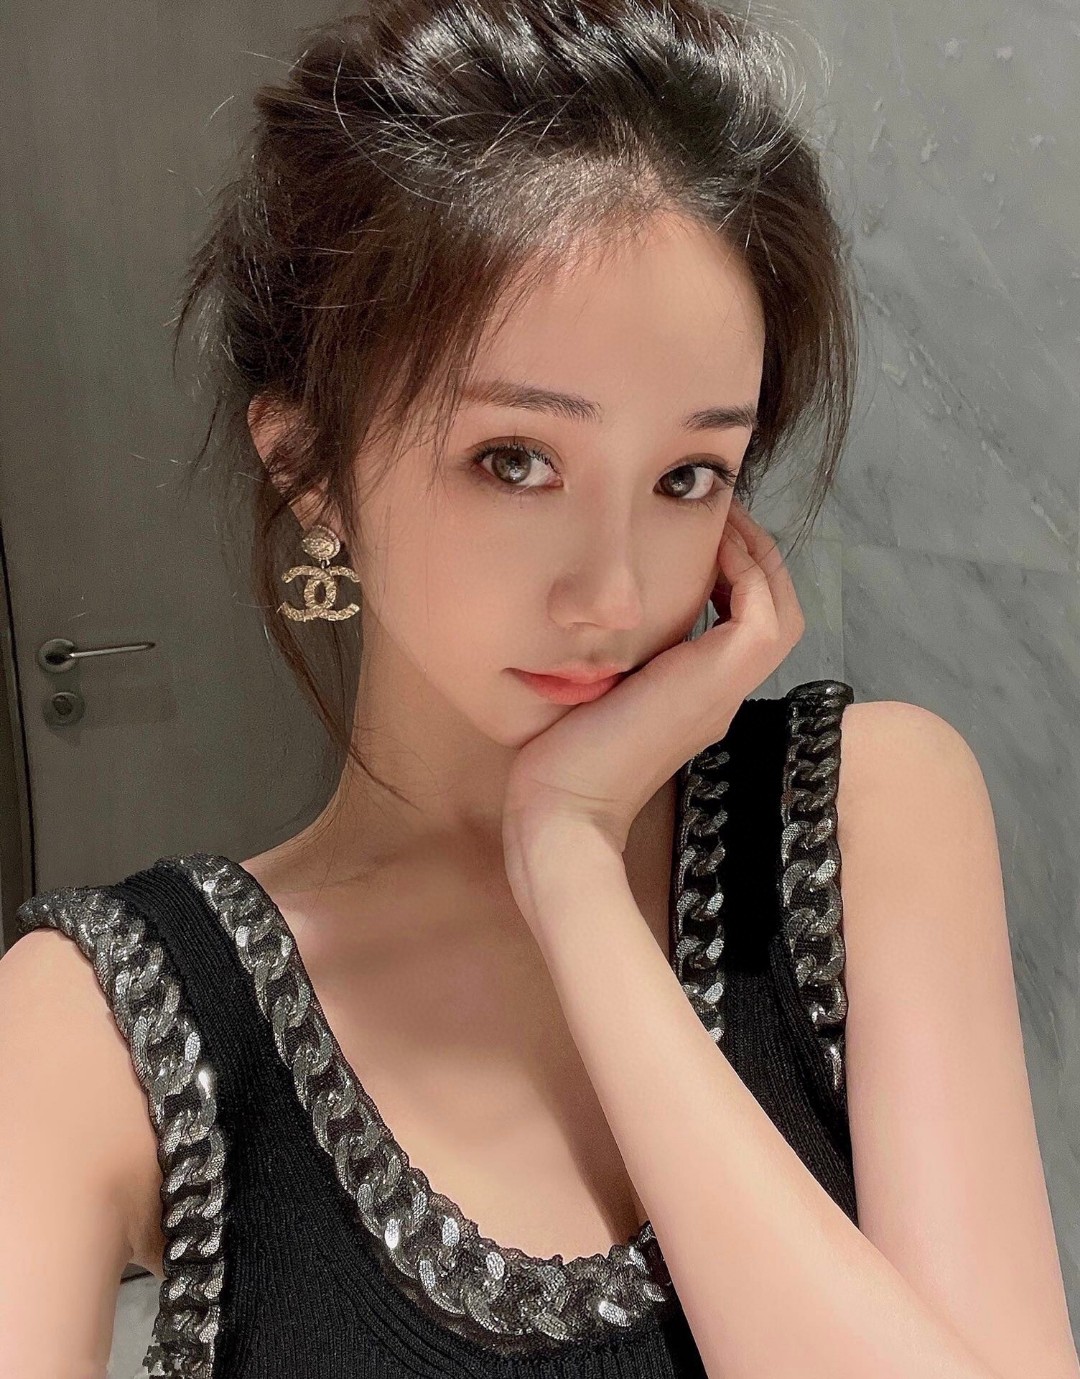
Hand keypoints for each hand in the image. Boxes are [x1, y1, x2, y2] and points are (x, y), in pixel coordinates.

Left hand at [502, 497, 804, 861]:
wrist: (562, 809)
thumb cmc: (557, 760)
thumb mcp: (586, 694)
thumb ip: (606, 658)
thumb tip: (586, 611)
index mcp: (696, 698)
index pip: (740, 627)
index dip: (731, 575)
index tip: (698, 535)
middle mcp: (720, 694)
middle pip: (774, 613)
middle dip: (752, 556)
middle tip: (721, 515)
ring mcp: (724, 690)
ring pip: (780, 610)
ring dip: (756, 557)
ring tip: (723, 519)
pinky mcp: (718, 682)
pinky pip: (763, 613)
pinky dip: (747, 570)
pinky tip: (711, 541)